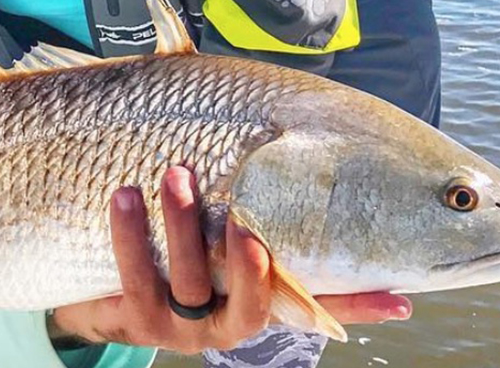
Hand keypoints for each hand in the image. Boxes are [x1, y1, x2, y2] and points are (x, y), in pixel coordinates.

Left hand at [48, 168, 411, 353]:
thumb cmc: (187, 269)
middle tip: (240, 215)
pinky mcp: (135, 315)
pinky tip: (125, 194)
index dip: (354, 305)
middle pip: (244, 298)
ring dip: (181, 224)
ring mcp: (178, 323)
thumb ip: (296, 260)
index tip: (388, 292)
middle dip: (245, 261)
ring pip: (187, 279)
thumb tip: (390, 279)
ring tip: (175, 173)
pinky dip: (130, 232)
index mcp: (257, 309)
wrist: (109, 302)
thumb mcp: (239, 265)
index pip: (313, 307)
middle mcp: (223, 325)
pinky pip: (134, 273)